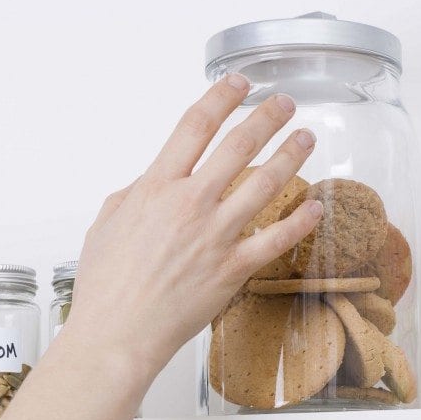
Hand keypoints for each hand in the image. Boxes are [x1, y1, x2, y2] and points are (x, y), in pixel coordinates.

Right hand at [66, 73, 322, 378]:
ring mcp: (216, 235)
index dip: (220, 98)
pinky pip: (277, 238)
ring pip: (266, 183)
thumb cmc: (106, 288)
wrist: (118, 334)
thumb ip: (132, 196)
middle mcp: (190, 204)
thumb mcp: (104, 226)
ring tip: (306, 139)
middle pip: (239, 144)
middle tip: (284, 104)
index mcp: (155, 189)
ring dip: (291, 155)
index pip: (194, 127)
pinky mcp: (234, 269)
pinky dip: (302, 220)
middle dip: (267, 116)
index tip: (236, 85)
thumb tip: (149, 183)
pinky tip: (316, 207)